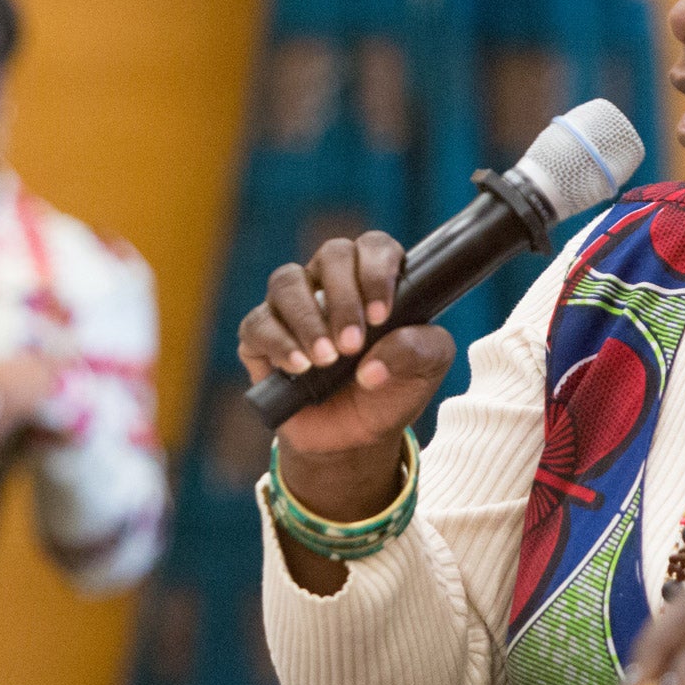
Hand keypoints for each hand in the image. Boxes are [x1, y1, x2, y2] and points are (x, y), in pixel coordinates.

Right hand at [238, 232, 453, 512]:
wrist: (353, 438)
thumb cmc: (391, 389)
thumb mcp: (426, 371)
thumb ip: (418, 351)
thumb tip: (375, 363)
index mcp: (374, 278)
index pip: (374, 247)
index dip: (377, 272)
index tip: (382, 315)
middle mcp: (330, 282)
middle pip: (332, 255)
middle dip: (344, 298)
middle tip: (353, 344)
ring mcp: (292, 305)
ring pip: (287, 281)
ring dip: (308, 319)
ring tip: (327, 360)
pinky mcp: (260, 335)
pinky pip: (258, 323)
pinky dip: (279, 344)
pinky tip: (301, 368)